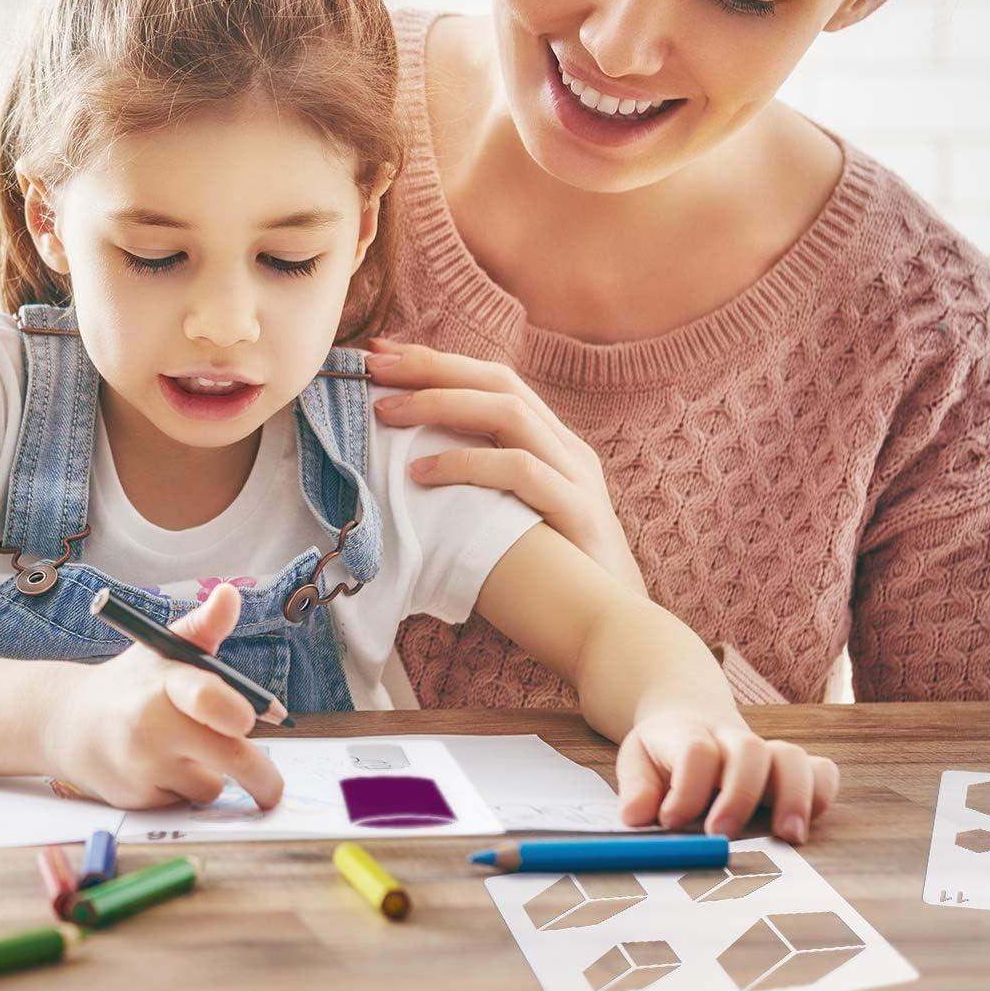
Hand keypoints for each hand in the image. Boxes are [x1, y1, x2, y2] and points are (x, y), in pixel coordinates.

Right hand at [42, 584, 283, 811]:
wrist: (70, 723)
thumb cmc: (133, 683)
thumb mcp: (164, 647)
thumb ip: (205, 624)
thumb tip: (230, 594)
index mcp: (165, 684)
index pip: (205, 696)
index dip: (235, 709)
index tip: (255, 719)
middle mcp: (152, 727)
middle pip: (227, 756)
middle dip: (260, 776)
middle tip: (273, 789)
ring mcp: (143, 767)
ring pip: (209, 784)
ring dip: (213, 773)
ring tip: (186, 748)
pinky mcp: (136, 799)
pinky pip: (184, 801)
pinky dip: (185, 789)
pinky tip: (162, 768)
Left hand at [367, 339, 639, 586]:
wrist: (616, 636)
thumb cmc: (549, 581)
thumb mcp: (507, 520)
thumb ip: (474, 490)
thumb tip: (403, 470)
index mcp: (552, 444)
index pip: (493, 381)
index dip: (438, 362)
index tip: (381, 354)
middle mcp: (567, 449)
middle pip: (499, 381)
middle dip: (433, 367)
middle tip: (373, 366)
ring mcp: (577, 478)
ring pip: (510, 413)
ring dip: (441, 404)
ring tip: (387, 413)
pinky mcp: (579, 514)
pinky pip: (520, 472)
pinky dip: (467, 464)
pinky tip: (422, 473)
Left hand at [615, 707, 840, 843]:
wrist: (690, 716)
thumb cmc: (664, 751)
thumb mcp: (637, 759)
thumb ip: (636, 788)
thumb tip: (637, 817)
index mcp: (690, 735)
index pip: (696, 751)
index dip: (687, 789)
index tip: (670, 822)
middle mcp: (732, 741)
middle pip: (749, 751)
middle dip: (740, 795)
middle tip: (721, 834)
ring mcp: (766, 754)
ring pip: (791, 758)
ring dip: (793, 797)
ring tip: (787, 837)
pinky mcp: (790, 770)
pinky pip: (821, 771)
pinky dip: (822, 794)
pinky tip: (807, 824)